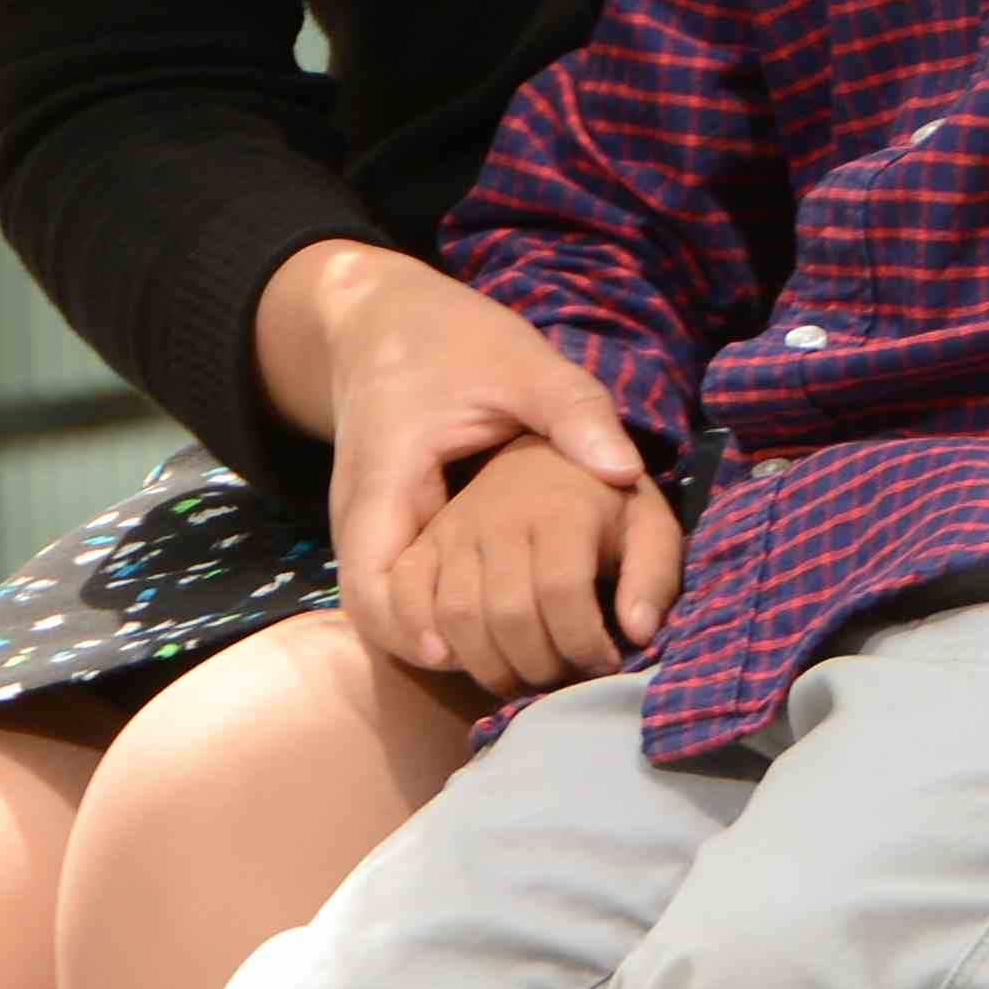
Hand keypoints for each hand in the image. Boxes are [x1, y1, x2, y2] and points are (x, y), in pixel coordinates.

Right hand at [256, 244, 645, 664]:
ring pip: (384, 609)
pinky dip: (436, 613)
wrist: (386, 320)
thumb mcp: (520, 362)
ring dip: (437, 636)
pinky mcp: (386, 529)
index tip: (460, 651)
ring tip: (512, 656)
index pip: (373, 583)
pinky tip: (494, 624)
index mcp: (386, 479)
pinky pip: (399, 589)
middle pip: (376, 613)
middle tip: (513, 668)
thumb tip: (626, 474)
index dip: (409, 629)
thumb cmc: (453, 341)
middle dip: (435, 647)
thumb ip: (572, 412)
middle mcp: (362, 514)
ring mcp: (367, 525)